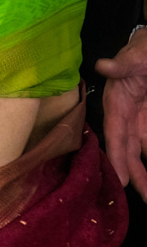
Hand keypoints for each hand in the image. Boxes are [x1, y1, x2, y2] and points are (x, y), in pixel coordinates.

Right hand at [97, 27, 146, 199]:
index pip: (115, 134)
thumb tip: (103, 64)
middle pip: (127, 150)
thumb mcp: (134, 55)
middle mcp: (126, 116)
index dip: (117, 157)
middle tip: (144, 197)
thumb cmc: (142, 49)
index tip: (121, 180)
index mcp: (116, 103)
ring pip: (139, 152)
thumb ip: (121, 63)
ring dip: (142, 172)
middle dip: (133, 174)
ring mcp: (139, 120)